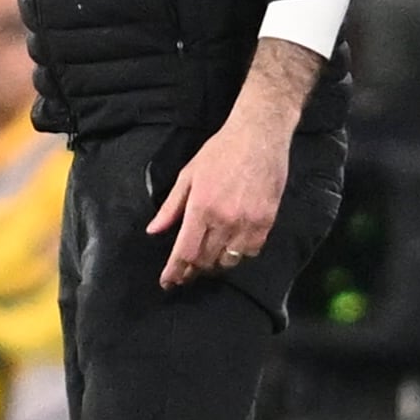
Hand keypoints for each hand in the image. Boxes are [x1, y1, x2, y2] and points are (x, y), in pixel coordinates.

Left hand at [146, 114, 290, 288]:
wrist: (258, 137)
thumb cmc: (219, 153)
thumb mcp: (188, 175)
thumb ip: (171, 207)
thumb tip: (153, 231)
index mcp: (200, 207)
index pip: (185, 252)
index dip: (175, 271)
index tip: (168, 282)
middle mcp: (224, 220)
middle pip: (205, 260)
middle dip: (192, 270)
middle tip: (184, 272)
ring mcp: (247, 223)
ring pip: (228, 260)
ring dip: (215, 264)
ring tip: (206, 259)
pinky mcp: (267, 223)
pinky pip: (251, 252)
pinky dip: (238, 255)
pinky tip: (231, 247)